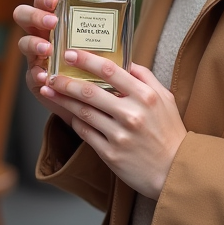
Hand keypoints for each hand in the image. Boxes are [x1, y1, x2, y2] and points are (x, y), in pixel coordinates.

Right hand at [12, 0, 122, 124]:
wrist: (86, 94)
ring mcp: (36, 55)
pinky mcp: (36, 77)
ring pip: (23, 42)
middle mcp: (41, 33)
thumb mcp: (97, 33)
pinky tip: (46, 75)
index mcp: (54, 18)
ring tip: (48, 48)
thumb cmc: (89, 57)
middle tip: (53, 20)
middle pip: (24, 14)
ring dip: (34, 43)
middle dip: (37, 14)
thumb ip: (103, 9)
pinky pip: (31, 73)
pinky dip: (38, 73)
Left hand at [40, 49, 185, 200]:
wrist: (174, 170)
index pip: (110, 70)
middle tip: (50, 73)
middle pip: (90, 91)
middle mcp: (132, 113)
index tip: (70, 53)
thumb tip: (125, 61)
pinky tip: (65, 113)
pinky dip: (73, 121)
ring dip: (63, 100)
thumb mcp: (165, 98)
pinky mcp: (111, 153)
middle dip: (66, 80)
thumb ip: (145, 77)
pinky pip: (86, 133)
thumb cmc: (169, 132)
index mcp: (145, 96)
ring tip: (49, 91)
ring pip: (83, 112)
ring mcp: (120, 135)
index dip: (87, 60)